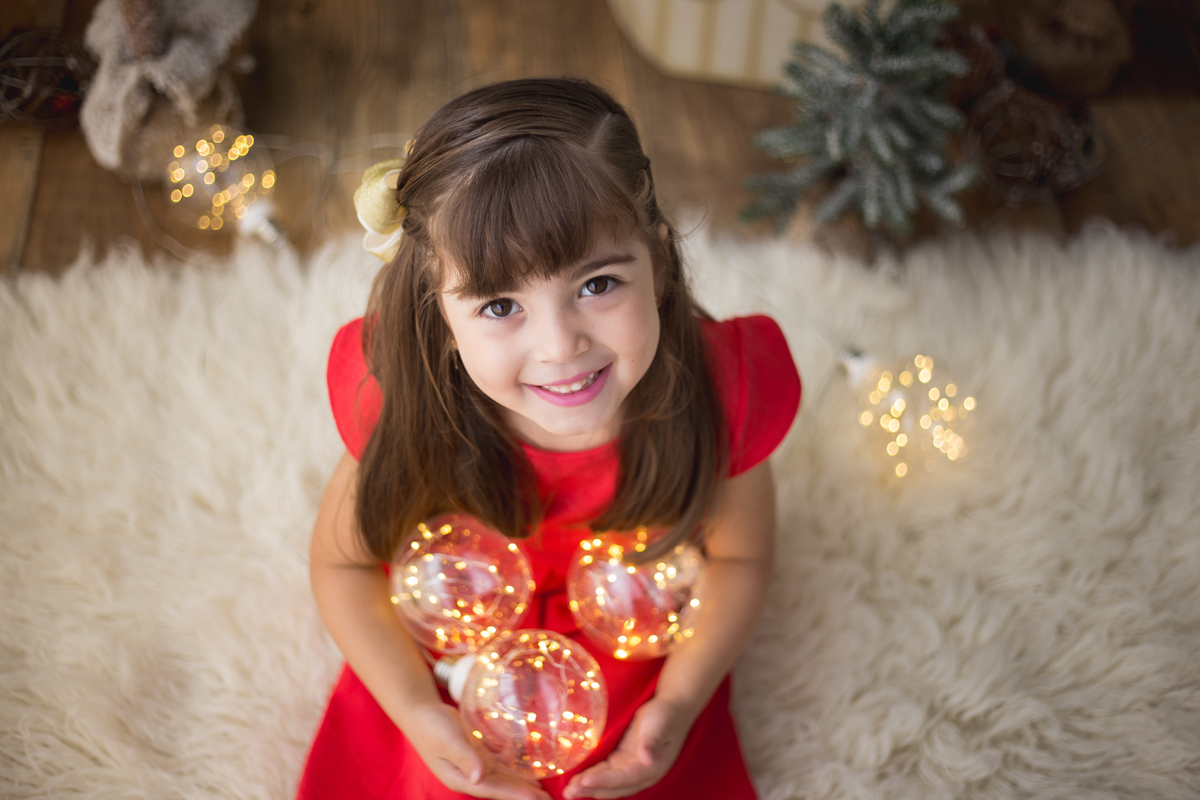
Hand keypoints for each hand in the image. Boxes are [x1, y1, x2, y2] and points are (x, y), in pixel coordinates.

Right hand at [406, 702, 550, 799]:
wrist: (420, 712)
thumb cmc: (431, 726)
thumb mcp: (447, 740)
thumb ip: (463, 757)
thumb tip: (479, 778)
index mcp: (460, 778)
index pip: (492, 790)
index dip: (514, 794)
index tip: (535, 798)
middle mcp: (469, 776)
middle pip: (500, 788)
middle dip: (523, 794)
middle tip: (548, 799)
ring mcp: (473, 766)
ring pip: (502, 778)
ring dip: (521, 784)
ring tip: (542, 791)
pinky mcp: (477, 754)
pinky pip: (498, 765)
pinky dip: (513, 769)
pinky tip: (527, 769)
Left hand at [562, 697, 693, 798]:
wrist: (671, 709)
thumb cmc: (666, 716)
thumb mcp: (659, 726)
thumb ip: (651, 742)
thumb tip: (647, 760)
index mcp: (651, 769)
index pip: (624, 779)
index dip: (604, 781)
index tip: (585, 781)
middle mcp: (641, 774)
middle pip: (613, 787)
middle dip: (591, 789)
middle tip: (569, 792)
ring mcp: (631, 768)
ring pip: (607, 782)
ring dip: (588, 786)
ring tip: (568, 790)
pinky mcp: (623, 761)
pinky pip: (605, 772)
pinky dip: (592, 776)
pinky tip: (578, 779)